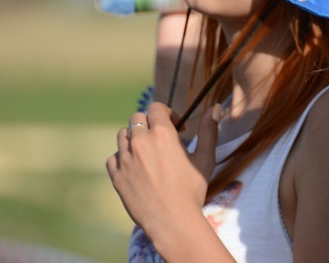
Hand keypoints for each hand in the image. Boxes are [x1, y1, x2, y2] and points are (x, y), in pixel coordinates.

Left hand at [106, 101, 221, 239]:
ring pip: (123, 135)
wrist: (172, 221)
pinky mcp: (116, 176)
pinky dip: (122, 157)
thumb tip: (215, 108)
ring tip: (147, 152)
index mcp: (162, 134)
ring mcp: (125, 159)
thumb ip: (209, 130)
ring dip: (134, 138)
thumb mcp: (205, 158)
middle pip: (137, 118)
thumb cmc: (192, 189)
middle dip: (149, 123)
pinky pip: (113, 157)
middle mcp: (140, 142)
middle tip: (161, 138)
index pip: (156, 108)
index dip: (167, 113)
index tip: (176, 126)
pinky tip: (135, 166)